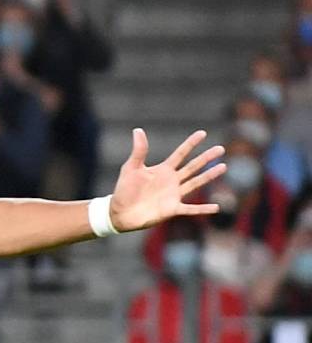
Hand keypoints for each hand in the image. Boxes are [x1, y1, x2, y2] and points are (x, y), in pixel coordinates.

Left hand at [109, 129, 225, 231]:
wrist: (119, 212)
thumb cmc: (124, 190)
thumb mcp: (131, 168)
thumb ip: (139, 151)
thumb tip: (138, 130)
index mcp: (163, 170)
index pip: (180, 154)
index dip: (190, 144)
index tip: (203, 133)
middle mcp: (171, 181)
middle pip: (192, 167)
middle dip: (206, 158)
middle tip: (220, 148)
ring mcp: (173, 195)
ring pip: (195, 183)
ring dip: (209, 176)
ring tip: (223, 167)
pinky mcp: (172, 209)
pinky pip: (191, 209)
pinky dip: (203, 209)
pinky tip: (216, 207)